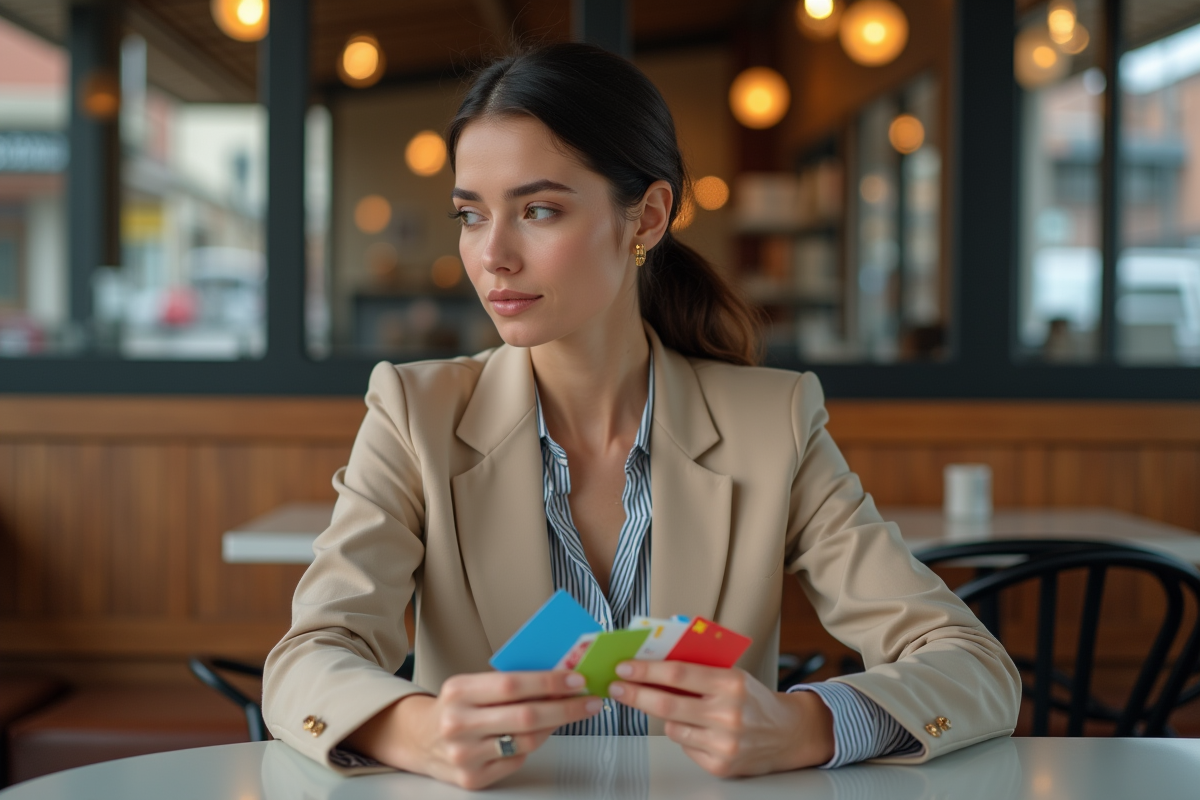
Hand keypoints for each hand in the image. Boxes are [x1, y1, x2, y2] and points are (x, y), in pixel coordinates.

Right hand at [344, 671, 601, 789]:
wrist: (419, 739)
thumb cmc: (456, 706)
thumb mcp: (473, 684)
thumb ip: (510, 681)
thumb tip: (561, 674)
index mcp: (458, 691)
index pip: (513, 684)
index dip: (549, 681)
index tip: (577, 679)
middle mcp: (458, 724)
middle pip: (525, 716)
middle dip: (565, 707)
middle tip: (590, 700)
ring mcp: (464, 755)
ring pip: (526, 741)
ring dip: (555, 726)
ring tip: (569, 713)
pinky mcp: (472, 778)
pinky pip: (516, 760)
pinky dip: (533, 744)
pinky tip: (541, 733)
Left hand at [607, 661, 834, 776]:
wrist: (788, 733)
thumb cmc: (755, 699)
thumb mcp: (732, 674)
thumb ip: (698, 670)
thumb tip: (653, 663)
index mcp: (731, 683)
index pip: (677, 673)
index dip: (646, 669)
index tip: (624, 667)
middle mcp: (729, 714)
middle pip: (666, 702)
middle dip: (635, 693)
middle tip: (617, 687)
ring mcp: (724, 743)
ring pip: (672, 727)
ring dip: (663, 716)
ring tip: (669, 706)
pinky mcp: (721, 765)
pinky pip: (685, 746)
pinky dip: (683, 735)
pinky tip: (696, 728)